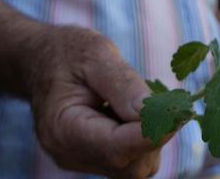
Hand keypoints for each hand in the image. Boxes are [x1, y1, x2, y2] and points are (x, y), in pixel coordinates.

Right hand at [25, 25, 167, 177]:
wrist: (40, 60)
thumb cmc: (66, 52)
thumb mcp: (95, 53)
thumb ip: (123, 83)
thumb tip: (156, 111)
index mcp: (64, 129)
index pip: (117, 147)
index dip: (152, 133)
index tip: (180, 111)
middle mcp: (70, 154)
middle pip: (131, 166)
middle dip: (156, 136)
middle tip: (166, 100)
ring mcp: (81, 161)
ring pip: (135, 168)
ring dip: (151, 138)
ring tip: (142, 101)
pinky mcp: (93, 159)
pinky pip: (129, 160)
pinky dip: (142, 139)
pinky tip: (133, 111)